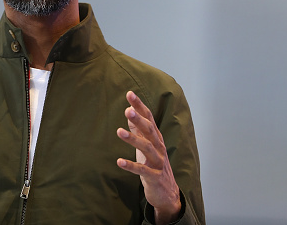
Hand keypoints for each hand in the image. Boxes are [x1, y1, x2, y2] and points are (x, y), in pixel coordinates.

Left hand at [117, 91, 180, 224]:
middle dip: (139, 120)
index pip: (149, 118)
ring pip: (147, 148)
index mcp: (156, 138)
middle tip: (127, 110)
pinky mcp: (154, 177)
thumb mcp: (146, 145)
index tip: (129, 94)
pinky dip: (131, 166)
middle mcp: (159, 148)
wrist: (167, 193)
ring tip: (118, 132)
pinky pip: (142, 171)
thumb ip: (138, 129)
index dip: (140, 106)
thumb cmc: (154, 165)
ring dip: (133, 139)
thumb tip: (129, 110)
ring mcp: (158, 162)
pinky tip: (119, 161)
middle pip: (150, 131)